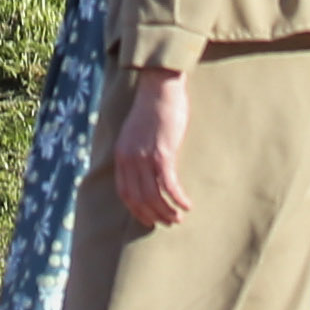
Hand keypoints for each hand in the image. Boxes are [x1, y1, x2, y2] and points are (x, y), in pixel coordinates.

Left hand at [106, 65, 194, 230]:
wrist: (159, 87)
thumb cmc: (152, 107)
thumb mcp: (135, 132)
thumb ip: (136, 151)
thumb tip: (145, 170)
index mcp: (121, 154)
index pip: (124, 192)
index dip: (136, 210)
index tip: (148, 219)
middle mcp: (129, 159)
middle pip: (138, 199)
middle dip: (153, 215)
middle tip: (167, 222)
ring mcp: (145, 157)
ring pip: (154, 196)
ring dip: (167, 212)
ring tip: (179, 218)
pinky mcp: (163, 153)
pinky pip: (170, 185)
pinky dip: (178, 199)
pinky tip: (187, 205)